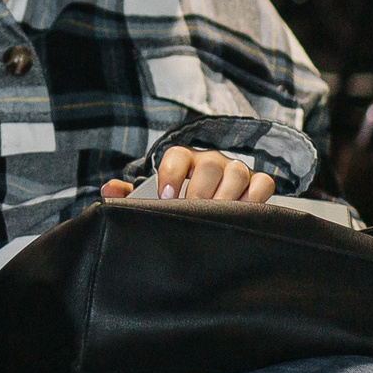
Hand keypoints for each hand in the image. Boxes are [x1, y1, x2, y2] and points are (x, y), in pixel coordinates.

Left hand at [101, 146, 276, 202]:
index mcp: (182, 159)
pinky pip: (263, 182)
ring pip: (238, 171)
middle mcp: (210, 161)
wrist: (204, 203)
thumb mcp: (152, 196)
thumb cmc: (175, 199)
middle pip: (209, 164)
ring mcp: (235, 170)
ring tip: (217, 217)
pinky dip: (257, 196)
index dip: (172, 175)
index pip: (177, 155)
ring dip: (228, 197)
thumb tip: (109, 191)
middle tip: (194, 211)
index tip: (167, 197)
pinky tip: (243, 212)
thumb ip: (130, 194)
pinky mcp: (256, 183)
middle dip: (201, 191)